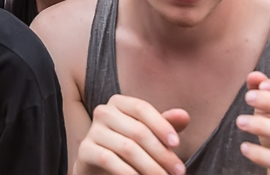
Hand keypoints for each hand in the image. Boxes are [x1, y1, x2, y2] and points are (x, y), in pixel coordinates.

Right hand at [74, 94, 189, 174]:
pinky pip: (109, 160)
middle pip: (138, 130)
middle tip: (178, 171)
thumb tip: (184, 115)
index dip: (161, 125)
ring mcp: (92, 130)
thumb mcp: (149, 136)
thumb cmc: (129, 149)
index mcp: (119, 103)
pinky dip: (129, 173)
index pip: (141, 108)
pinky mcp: (84, 150)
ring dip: (151, 167)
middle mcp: (103, 112)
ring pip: (127, 148)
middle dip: (162, 154)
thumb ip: (165, 125)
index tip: (176, 144)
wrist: (100, 167)